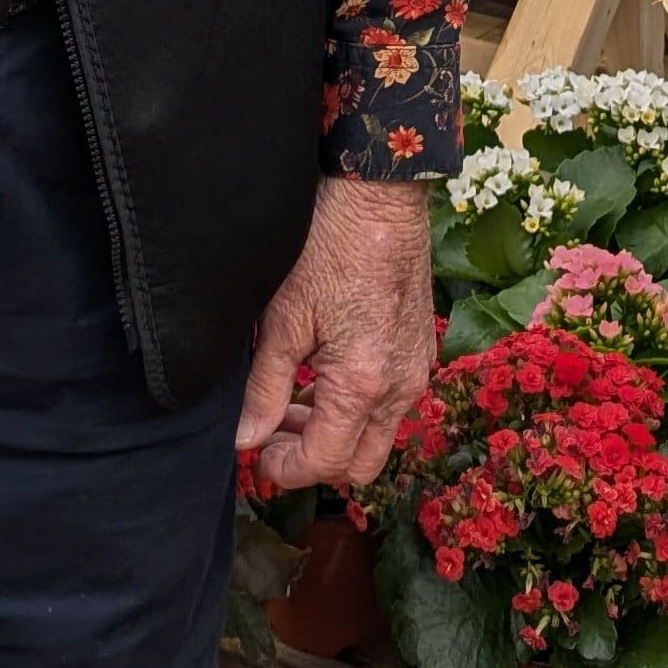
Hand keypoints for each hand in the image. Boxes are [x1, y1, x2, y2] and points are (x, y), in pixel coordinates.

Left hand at [235, 178, 433, 494]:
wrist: (379, 197)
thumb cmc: (327, 248)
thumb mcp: (281, 320)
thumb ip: (264, 388)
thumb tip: (246, 440)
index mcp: (362, 386)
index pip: (325, 462)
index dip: (285, 471)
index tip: (256, 458)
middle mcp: (400, 388)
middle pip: (360, 465)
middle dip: (315, 460)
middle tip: (274, 434)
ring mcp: (416, 369)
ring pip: (377, 434)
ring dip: (336, 432)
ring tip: (291, 400)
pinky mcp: (420, 349)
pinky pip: (392, 402)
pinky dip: (357, 406)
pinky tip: (323, 373)